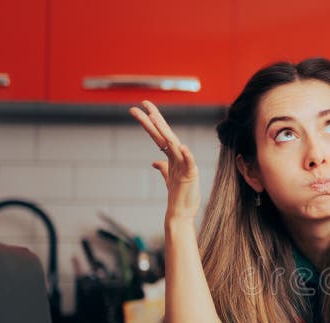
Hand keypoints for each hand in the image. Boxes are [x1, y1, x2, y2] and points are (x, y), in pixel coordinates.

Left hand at [129, 100, 200, 220]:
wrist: (183, 212)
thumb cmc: (179, 195)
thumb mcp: (168, 178)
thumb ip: (162, 168)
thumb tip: (154, 162)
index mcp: (172, 157)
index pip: (158, 135)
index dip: (149, 122)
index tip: (138, 109)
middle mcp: (179, 157)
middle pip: (164, 135)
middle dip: (153, 119)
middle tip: (142, 103)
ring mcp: (185, 165)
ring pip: (173, 145)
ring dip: (164, 131)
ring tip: (154, 118)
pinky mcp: (191, 176)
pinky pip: (189, 163)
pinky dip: (186, 155)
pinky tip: (182, 147)